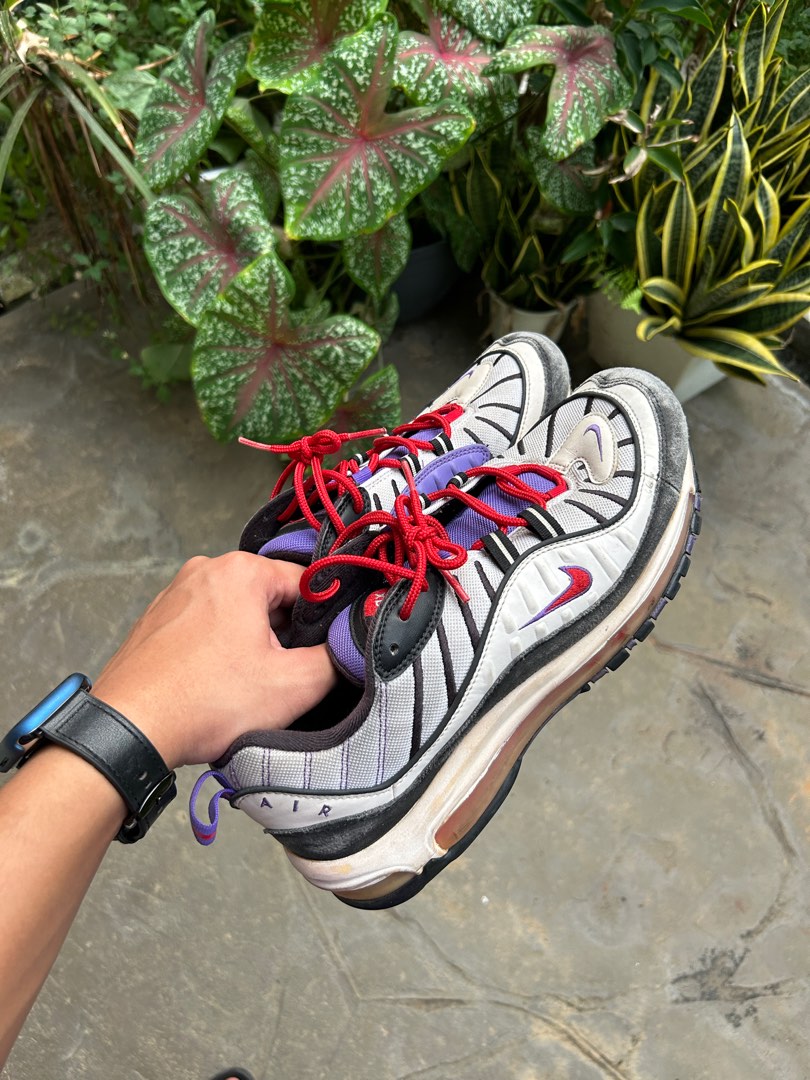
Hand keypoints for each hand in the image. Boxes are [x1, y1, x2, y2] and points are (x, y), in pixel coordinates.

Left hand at [92, 552, 336, 769]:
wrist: (129, 728)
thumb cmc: (204, 701)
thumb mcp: (293, 685)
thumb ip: (336, 659)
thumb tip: (349, 647)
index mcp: (241, 570)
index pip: (306, 582)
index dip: (323, 619)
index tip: (323, 651)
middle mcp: (205, 571)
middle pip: (270, 597)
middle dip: (282, 635)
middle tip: (281, 677)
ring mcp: (174, 595)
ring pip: (236, 614)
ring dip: (249, 646)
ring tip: (243, 687)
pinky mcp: (156, 622)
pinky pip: (204, 629)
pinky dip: (217, 653)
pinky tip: (215, 686)